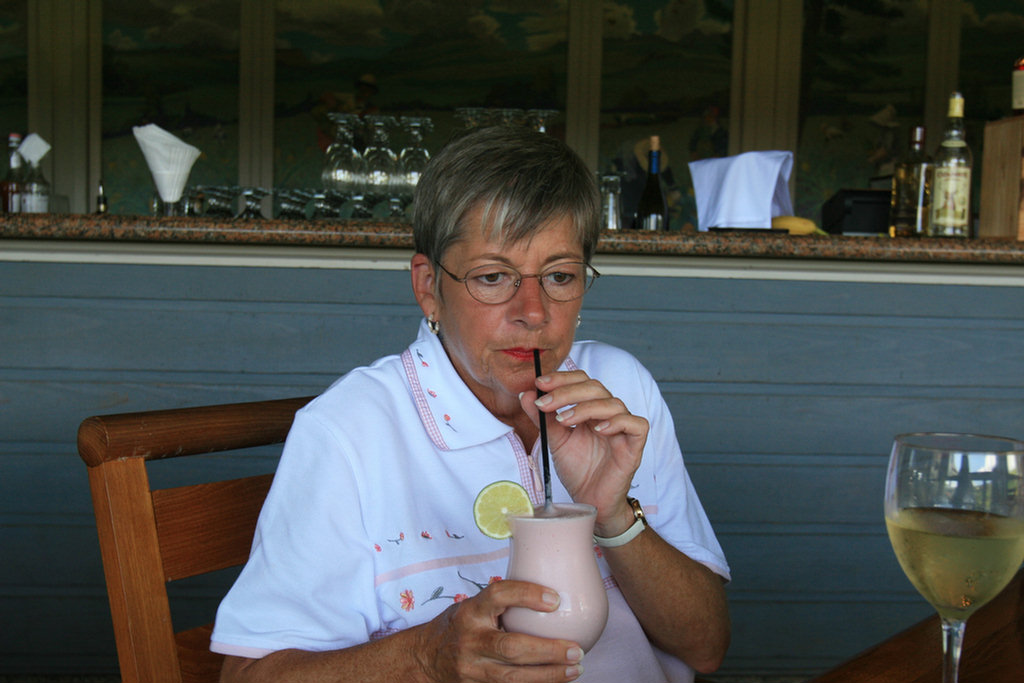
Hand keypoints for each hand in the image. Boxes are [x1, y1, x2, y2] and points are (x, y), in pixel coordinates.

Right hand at [415, 580, 583, 681]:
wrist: (424, 658)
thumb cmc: (458, 625)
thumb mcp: (472, 605)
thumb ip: (502, 601)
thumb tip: (551, 584)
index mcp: (470, 611)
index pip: (498, 595)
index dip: (527, 595)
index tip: (555, 599)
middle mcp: (470, 640)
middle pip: (511, 648)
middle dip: (548, 650)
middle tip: (576, 648)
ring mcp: (472, 669)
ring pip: (514, 678)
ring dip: (549, 674)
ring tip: (575, 667)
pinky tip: (558, 680)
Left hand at [520, 370, 647, 532]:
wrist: (590, 500)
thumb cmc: (577, 469)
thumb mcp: (554, 440)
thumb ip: (542, 418)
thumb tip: (526, 394)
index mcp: (590, 408)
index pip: (581, 381)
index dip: (562, 378)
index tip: (539, 383)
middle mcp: (608, 413)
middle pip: (596, 387)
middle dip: (567, 391)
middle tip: (545, 402)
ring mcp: (623, 428)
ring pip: (613, 403)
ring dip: (586, 407)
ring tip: (564, 420)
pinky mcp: (635, 445)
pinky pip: (636, 425)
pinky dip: (617, 422)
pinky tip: (598, 429)